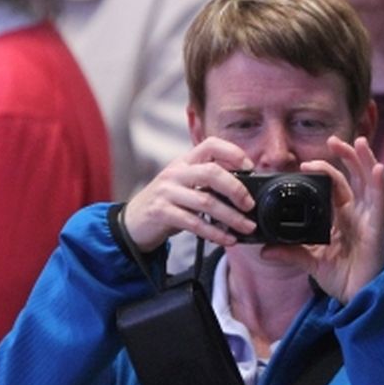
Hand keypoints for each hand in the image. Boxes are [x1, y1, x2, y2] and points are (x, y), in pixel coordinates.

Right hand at [122, 137, 257, 250]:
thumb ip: (209, 182)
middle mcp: (176, 173)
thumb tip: (245, 191)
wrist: (133, 222)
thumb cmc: (167, 203)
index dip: (233, 153)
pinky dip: (215, 233)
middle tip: (250, 205)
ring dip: (231, 217)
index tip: (250, 168)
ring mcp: (167, 192)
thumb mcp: (186, 185)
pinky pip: (194, 223)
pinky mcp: (161, 212)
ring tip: (246, 227)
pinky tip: (228, 239)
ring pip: (206, 201)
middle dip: (237, 189)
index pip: (211, 145)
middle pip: (212, 172)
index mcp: (185, 162)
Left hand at [260, 136, 383, 303]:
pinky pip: (380, 202)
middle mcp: (358, 213)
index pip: (337, 186)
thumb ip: (290, 253)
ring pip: (369, 182)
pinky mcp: (377, 228)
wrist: (357, 298)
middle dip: (347, 156)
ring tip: (358, 142)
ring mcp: (369, 218)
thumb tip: (265, 250)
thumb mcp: (310, 262)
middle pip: (355, 177)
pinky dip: (380, 183)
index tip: (304, 164)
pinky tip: (379, 168)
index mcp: (343, 217)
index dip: (325, 171)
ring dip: (365, 160)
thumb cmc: (342, 278)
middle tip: (333, 139)